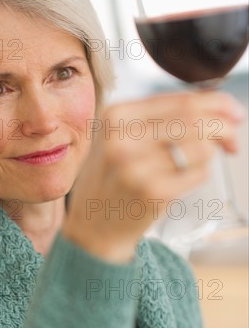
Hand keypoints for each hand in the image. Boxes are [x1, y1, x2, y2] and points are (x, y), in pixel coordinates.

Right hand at [61, 91, 244, 263]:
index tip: (234, 114)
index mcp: (116, 115)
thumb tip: (219, 108)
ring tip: (196, 164)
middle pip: (195, 119)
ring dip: (210, 154)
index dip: (218, 104)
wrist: (93, 226)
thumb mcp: (121, 136)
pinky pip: (199, 173)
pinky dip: (201, 173)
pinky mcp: (152, 192)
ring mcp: (136, 166)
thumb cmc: (114, 179)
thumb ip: (160, 117)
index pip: (182, 100)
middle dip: (225, 127)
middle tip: (231, 141)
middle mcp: (122, 138)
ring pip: (202, 146)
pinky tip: (183, 180)